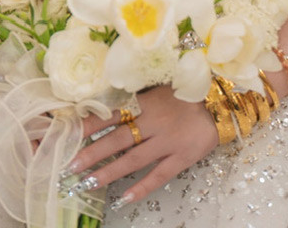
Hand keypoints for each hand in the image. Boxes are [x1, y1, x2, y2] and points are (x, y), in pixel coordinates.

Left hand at [67, 86, 218, 207]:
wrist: (219, 101)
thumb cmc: (184, 93)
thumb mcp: (156, 89)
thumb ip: (135, 98)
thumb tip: (105, 104)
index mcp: (144, 103)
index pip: (110, 114)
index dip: (89, 124)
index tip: (69, 133)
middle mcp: (152, 123)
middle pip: (117, 139)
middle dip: (92, 152)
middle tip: (71, 164)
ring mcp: (166, 142)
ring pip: (133, 159)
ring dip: (110, 171)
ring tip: (89, 182)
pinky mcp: (181, 158)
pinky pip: (159, 175)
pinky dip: (142, 187)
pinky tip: (126, 198)